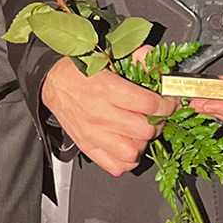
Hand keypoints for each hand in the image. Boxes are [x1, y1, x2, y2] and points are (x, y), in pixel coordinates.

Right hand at [42, 54, 165, 175]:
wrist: (52, 83)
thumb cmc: (80, 70)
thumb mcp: (108, 56)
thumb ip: (137, 58)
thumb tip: (157, 66)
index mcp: (107, 88)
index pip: (149, 105)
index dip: (167, 105)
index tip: (170, 103)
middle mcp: (100, 114)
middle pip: (145, 130)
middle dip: (158, 123)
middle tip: (157, 117)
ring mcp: (93, 134)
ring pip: (132, 152)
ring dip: (142, 143)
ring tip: (141, 132)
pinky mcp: (87, 146)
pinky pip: (115, 165)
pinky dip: (126, 160)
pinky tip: (128, 145)